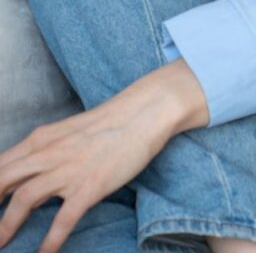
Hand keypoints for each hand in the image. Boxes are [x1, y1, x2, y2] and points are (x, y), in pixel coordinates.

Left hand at [0, 61, 206, 252]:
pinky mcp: (90, 185)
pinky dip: (51, 240)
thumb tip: (23, 172)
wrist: (144, 112)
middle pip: (2, 181)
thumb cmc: (108, 122)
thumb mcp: (66, 131)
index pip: (0, 166)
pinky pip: (63, 218)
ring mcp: (69, 169)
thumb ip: (43, 150)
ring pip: (24, 200)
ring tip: (1, 245)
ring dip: (6, 227)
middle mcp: (49, 153)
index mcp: (41, 139)